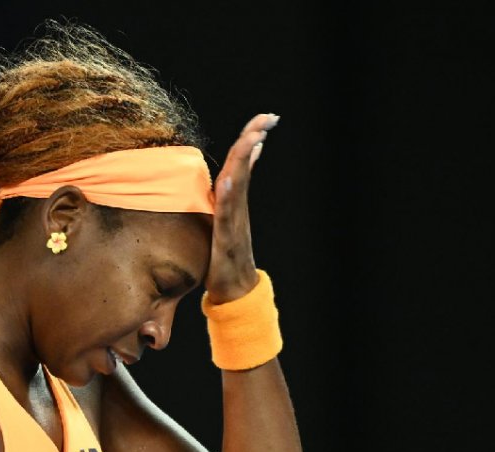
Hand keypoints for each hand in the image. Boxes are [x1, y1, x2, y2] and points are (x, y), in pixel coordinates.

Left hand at [204, 113, 278, 303]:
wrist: (235, 292)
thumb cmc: (226, 257)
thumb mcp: (225, 221)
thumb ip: (228, 198)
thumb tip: (233, 173)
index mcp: (234, 200)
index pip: (242, 161)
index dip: (251, 137)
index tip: (266, 116)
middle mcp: (237, 207)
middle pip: (244, 166)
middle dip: (254, 138)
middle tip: (269, 117)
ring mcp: (234, 222)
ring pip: (238, 184)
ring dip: (244, 160)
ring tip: (253, 137)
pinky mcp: (227, 239)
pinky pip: (226, 214)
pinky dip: (228, 196)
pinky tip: (229, 179)